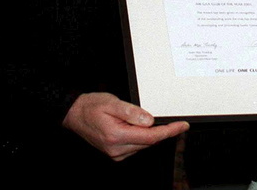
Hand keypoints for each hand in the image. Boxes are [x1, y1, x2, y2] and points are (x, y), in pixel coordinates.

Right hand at [62, 92, 188, 160]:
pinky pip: (136, 146)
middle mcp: (116, 149)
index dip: (169, 131)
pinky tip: (136, 126)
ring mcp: (115, 153)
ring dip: (149, 133)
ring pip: (143, 144)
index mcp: (116, 136)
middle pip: (149, 142)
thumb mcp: (112, 103)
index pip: (151, 136)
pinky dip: (141, 136)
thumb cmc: (92, 106)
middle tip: (170, 119)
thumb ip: (132, 112)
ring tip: (138, 118)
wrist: (74, 114)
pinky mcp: (115, 153)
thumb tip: (150, 121)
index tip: (182, 126)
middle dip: (161, 131)